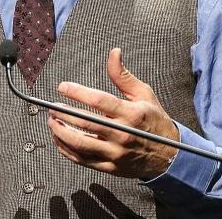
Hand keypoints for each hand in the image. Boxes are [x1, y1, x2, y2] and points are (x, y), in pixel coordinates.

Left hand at [47, 48, 178, 178]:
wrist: (169, 155)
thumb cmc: (154, 120)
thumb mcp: (144, 94)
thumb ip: (123, 75)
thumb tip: (113, 53)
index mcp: (131, 114)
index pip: (99, 101)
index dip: (77, 92)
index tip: (63, 86)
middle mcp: (122, 134)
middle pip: (85, 123)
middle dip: (63, 112)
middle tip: (53, 106)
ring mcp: (116, 153)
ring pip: (80, 144)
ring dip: (61, 132)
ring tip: (52, 122)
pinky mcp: (111, 167)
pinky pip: (83, 160)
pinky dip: (66, 150)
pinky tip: (59, 139)